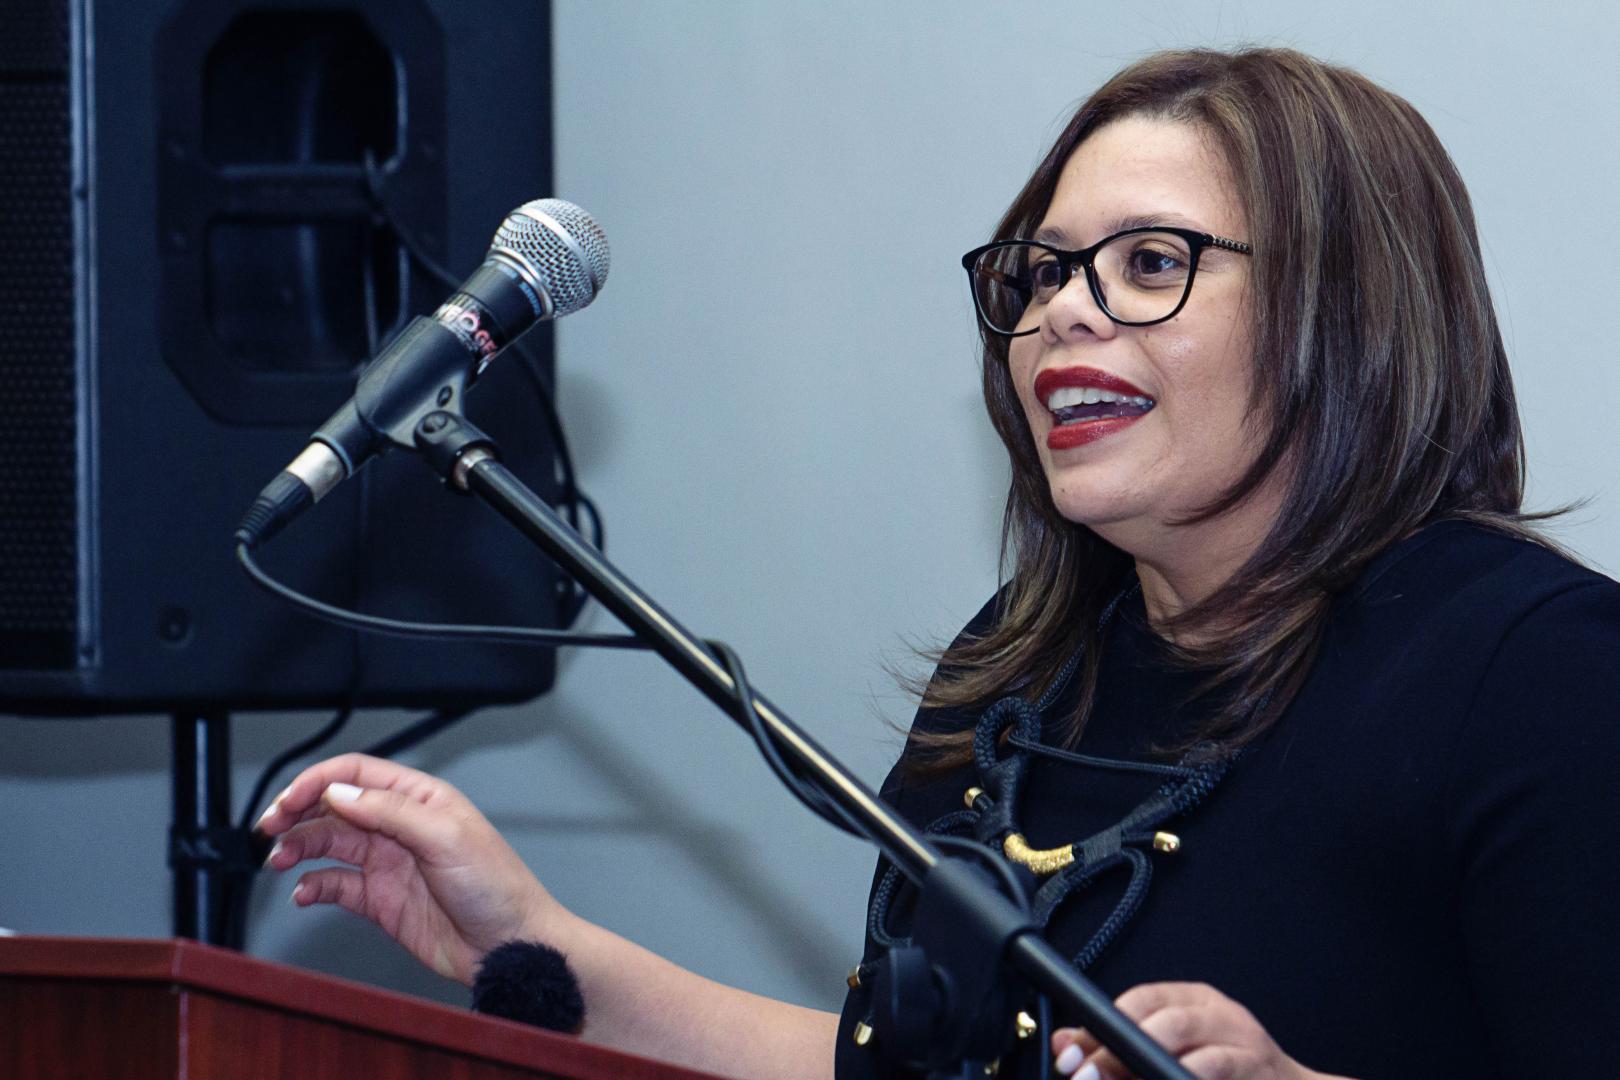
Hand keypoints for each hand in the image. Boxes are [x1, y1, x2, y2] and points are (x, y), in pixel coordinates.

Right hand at [255, 753, 562, 985]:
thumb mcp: (447, 837)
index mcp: (420, 799)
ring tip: (280, 861)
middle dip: (298, 812)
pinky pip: (337, 886)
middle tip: (270, 828)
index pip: (358, 774)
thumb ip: (391, 812)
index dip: (318, 781)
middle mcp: (400, 826)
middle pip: (335, 807)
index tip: (288, 800)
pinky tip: (305, 893)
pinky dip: (314, 886)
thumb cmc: (497, 886)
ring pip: (329, 845)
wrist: (511, 945)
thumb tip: (340, 792)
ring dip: (300, 848)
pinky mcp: (381, 900)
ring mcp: (388, 863)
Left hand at [1049, 982, 1347, 1079]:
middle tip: (1088, 1075)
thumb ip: (1118, 1047)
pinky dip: (1188, 1078)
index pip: (1142, 999)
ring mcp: (1246, 1046)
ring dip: (1149, 1070)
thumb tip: (1064, 1045)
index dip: (1103, 1026)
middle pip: (1166, 1023)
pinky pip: (1214, 1072)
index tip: (1070, 1057)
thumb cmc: (1226, 1070)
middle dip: (1121, 1053)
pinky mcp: (1259, 1072)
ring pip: (1196, 1052)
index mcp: (1194, 1000)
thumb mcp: (1171, 1048)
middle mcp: (1222, 1015)